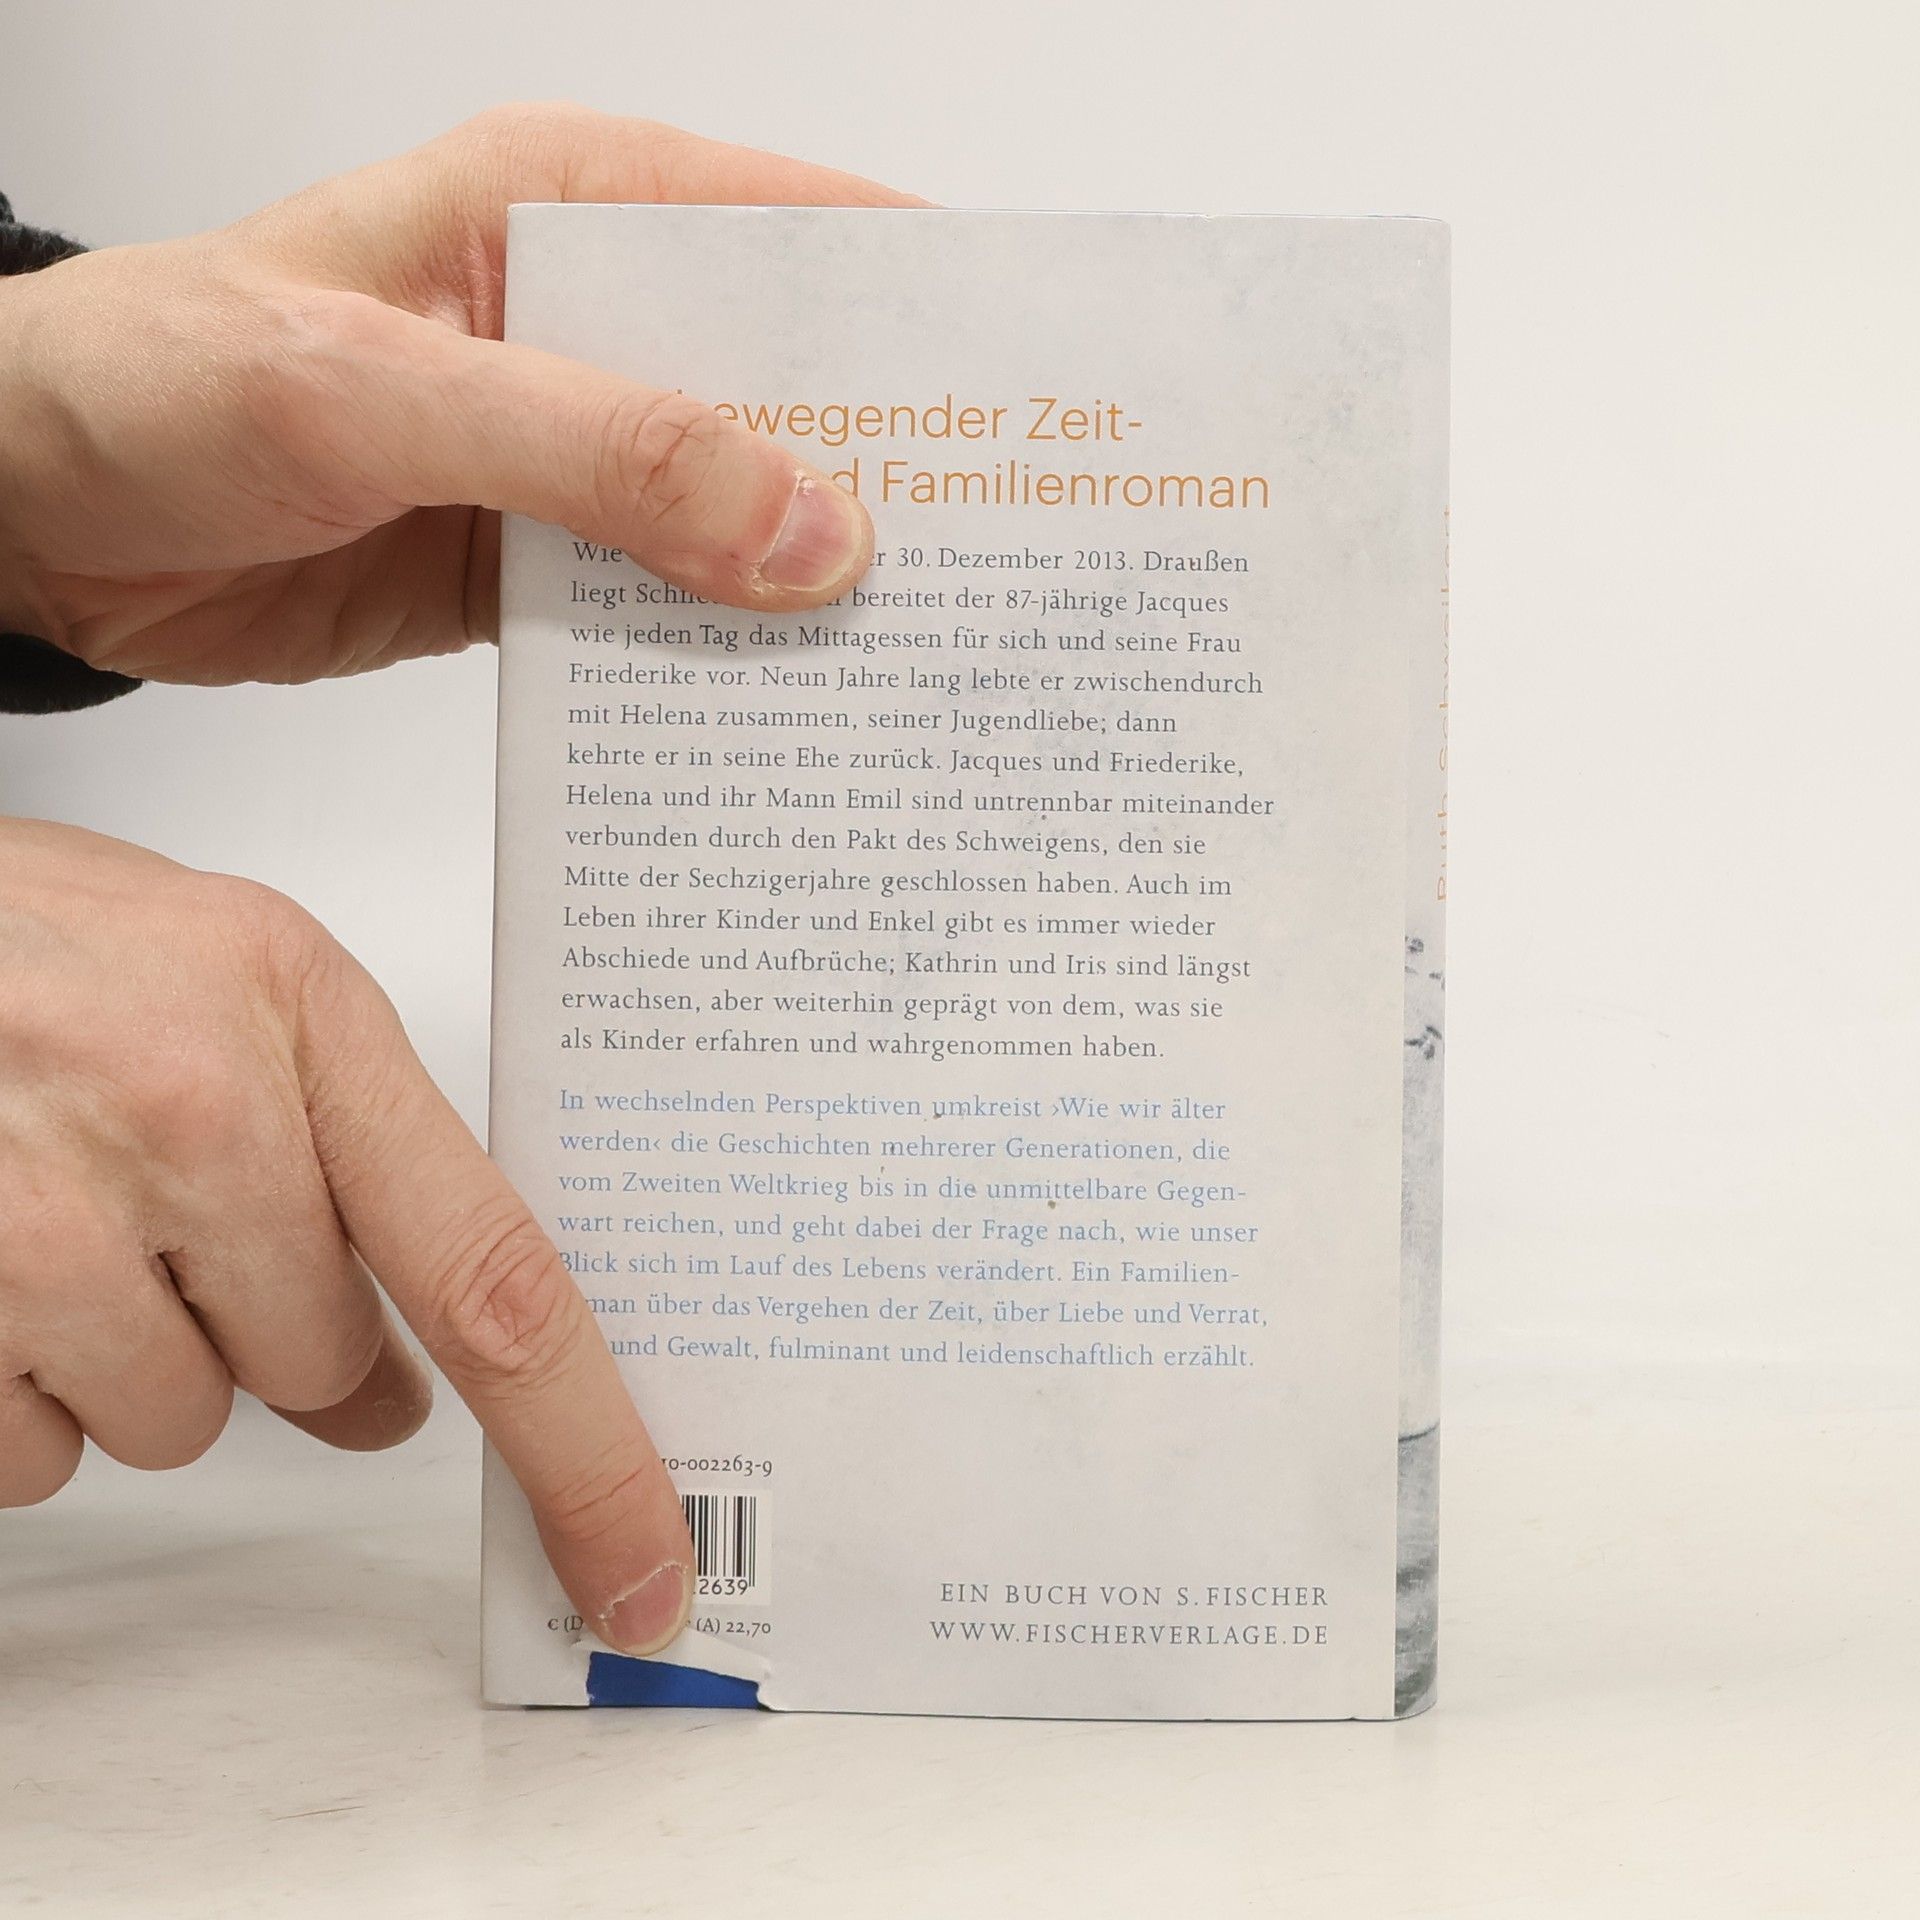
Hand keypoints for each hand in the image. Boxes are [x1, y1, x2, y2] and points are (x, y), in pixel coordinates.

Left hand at [0, 105, 920, 685]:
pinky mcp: (541, 560)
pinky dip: (719, 663)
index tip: (1035, 403)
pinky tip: (781, 711)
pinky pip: (665, 613)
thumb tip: (814, 530)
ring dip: (810, 591)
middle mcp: (592, 322)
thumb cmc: (157, 382)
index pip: (799, 235)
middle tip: (1006, 571)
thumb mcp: (384, 391)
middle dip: (893, 477)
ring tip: (921, 662)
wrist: (35, 514)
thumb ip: (604, 454)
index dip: (924, 314)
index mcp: (570, 203)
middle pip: (792, 394)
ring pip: (739, 519)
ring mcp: (573, 453)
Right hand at [0, 817, 693, 1654]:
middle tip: (178, 1209)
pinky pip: (38, 1455)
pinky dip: (24, 1391)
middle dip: (266, 1323)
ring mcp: (44, 1219)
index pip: (491, 1273)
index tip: (641, 1560)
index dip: (583, 1445)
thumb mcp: (235, 986)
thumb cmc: (33, 941)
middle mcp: (187, 1112)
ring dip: (135, 1360)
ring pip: (176, 1421)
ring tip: (61, 1211)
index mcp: (297, 1015)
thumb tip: (395, 1391)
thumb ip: (349, 1163)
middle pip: (323, 1363)